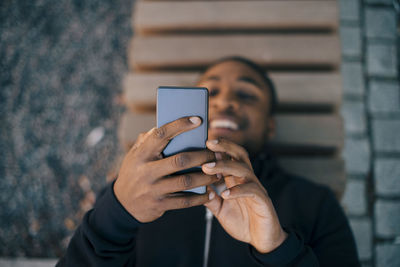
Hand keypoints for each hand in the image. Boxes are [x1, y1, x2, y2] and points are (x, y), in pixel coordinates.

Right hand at [114, 116, 217, 222]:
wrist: (122, 204)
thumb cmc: (134, 172)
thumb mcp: (134, 154)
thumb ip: (148, 140)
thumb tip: (163, 124)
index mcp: (141, 154)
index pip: (161, 135)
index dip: (180, 125)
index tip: (198, 119)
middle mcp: (146, 171)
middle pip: (180, 160)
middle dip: (202, 156)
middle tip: (216, 154)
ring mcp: (153, 189)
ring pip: (186, 181)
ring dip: (206, 177)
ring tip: (219, 173)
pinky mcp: (160, 205)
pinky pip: (185, 201)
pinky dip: (200, 198)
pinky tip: (210, 193)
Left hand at [202, 139, 286, 253]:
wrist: (261, 239)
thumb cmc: (242, 222)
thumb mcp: (221, 209)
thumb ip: (210, 198)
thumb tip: (196, 187)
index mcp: (237, 179)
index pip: (230, 157)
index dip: (219, 147)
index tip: (203, 140)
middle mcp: (247, 180)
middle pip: (239, 155)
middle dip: (225, 146)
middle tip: (208, 143)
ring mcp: (256, 188)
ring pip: (244, 170)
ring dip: (225, 166)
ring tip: (207, 168)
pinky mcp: (263, 200)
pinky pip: (252, 191)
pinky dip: (238, 191)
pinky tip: (225, 194)